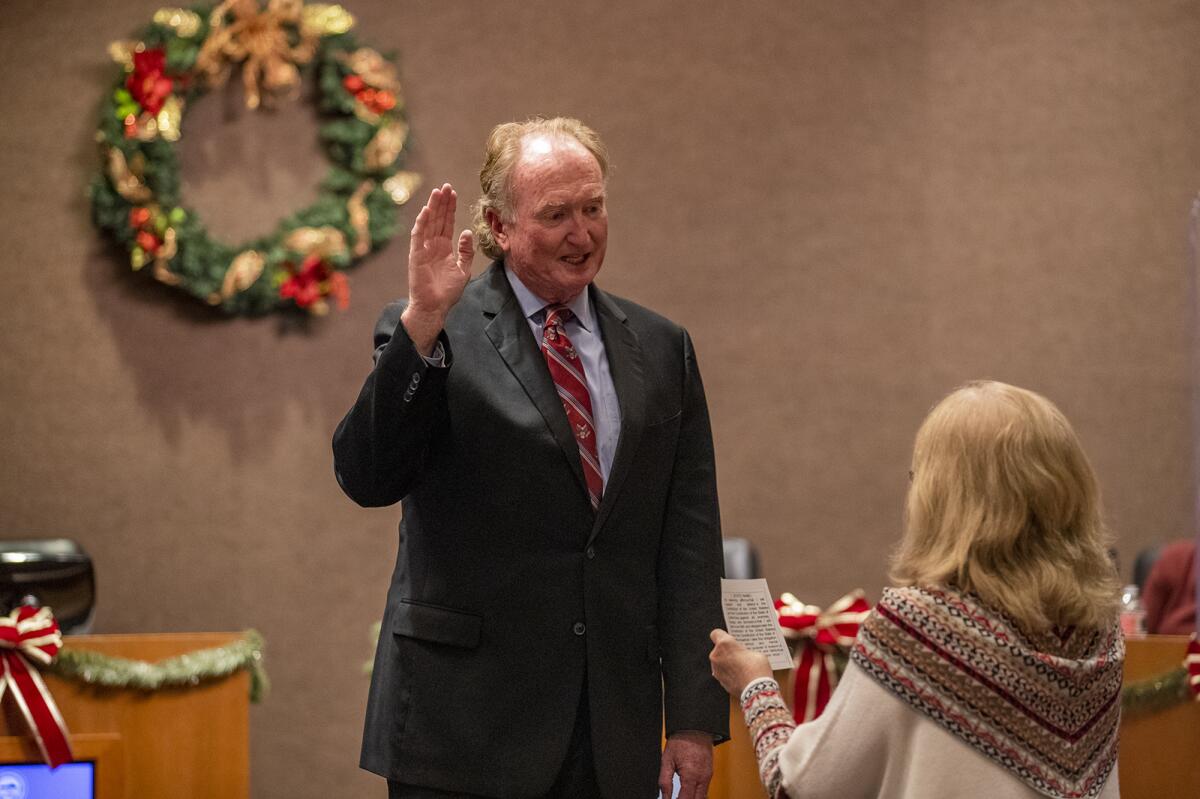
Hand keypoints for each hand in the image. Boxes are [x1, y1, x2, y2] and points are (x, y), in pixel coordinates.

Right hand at [401, 183, 473, 354]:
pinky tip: (426, 211)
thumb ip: (466, 251)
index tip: (453, 193)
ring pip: (428, 223)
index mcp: (444, 247)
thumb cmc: (447, 292)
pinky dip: (422, 223)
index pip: (447, 223)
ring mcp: (424, 249)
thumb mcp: (463, 270)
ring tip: (437, 192)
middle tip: (446, 186)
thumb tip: (468, 232)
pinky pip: (418, 236)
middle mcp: (433, 245)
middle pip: (437, 219)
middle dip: (441, 203)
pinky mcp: (416, 255)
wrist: (435, 307)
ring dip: (432, 208)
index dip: (450, 208)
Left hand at [659, 731, 712, 798]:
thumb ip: (665, 782)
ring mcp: (708, 776)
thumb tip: (664, 797)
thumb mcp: (666, 761)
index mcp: (691, 775)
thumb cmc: (680, 741)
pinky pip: (705, 790)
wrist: (694, 727)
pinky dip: (697, 795)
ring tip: (681, 797)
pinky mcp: (710, 773)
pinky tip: (689, 793)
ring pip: (702, 797)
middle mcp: (702, 778)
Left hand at [709, 629, 771, 697]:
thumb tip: (744, 654)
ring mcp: (716, 669)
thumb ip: (745, 650)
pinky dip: (728, 673)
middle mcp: (716, 655)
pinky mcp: (719, 681)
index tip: (730, 639)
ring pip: (720, 661)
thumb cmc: (757, 669)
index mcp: (725, 644)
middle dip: (728, 651)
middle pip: (719, 649)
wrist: (757, 691)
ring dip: (727, 662)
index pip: (716, 633)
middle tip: (740, 654)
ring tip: (741, 667)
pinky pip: (722, 672)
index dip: (723, 635)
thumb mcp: (756, 653)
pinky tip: (740, 675)